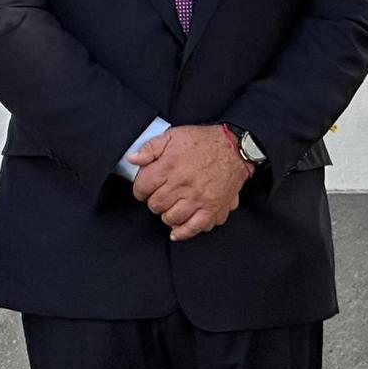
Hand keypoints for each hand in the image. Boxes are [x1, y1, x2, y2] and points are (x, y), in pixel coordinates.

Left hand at [128, 124, 251, 240]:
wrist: (235, 148)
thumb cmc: (204, 141)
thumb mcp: (173, 136)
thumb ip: (150, 148)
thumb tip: (132, 159)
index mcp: (169, 166)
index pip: (142, 187)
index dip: (140, 189)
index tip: (145, 188)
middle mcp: (182, 184)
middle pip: (155, 205)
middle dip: (154, 201)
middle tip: (161, 195)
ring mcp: (197, 198)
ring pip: (171, 218)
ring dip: (167, 214)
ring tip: (171, 207)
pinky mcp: (212, 208)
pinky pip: (194, 227)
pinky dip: (183, 232)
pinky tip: (176, 231)